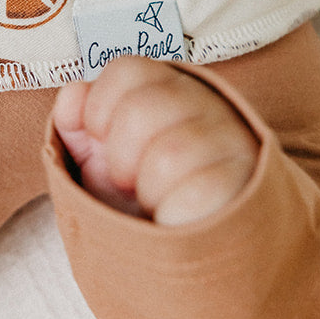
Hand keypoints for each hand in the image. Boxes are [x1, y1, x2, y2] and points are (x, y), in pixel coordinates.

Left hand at [51, 56, 259, 225]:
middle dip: (121, 158)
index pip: (127, 69)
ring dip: (148, 190)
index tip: (102, 141)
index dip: (100, 108)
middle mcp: (206, 103)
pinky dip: (173, 212)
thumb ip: (80, 126)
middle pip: (142, 110)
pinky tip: (178, 215)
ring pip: (168, 155)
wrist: (195, 249)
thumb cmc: (147, 197)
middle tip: (131, 181)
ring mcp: (231, 139)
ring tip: (158, 200)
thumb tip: (72, 96)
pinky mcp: (247, 180)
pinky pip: (194, 192)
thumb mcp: (103, 162)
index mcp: (170, 88)